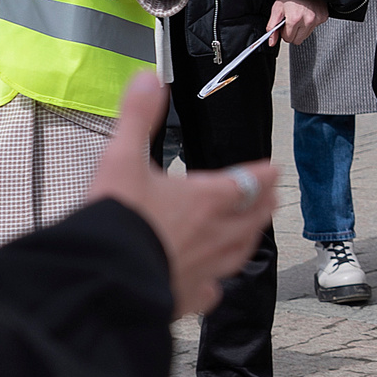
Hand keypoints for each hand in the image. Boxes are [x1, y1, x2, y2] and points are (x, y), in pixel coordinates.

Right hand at [87, 72, 277, 317]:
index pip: (246, 182)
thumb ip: (138, 116)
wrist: (102, 273)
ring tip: (252, 233)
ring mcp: (203, 269)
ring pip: (238, 253)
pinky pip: (210, 292)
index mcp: (205, 198)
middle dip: (262, 204)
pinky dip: (215, 286)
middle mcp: (213, 234)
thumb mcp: (121, 156)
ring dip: (248, 239)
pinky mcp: (186, 298)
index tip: (273, 170)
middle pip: (250, 218)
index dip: (262, 174)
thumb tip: (149, 78)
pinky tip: (213, 287)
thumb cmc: (116, 216)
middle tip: (271, 198)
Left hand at [269, 0, 329, 46]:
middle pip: (298, 40)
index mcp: (295, 19)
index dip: (284, 32)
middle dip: (293, 33)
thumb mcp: (277, 8)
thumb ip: (272, 27)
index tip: (284, 25)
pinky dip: (310, 22)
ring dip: (302, 28)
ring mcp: (317, 19)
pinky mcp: (324, 16)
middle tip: (291, 22)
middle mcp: (308, 20)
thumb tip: (272, 42)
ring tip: (299, 16)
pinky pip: (315, 26)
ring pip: (307, 35)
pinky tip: (307, 13)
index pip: (288, 39)